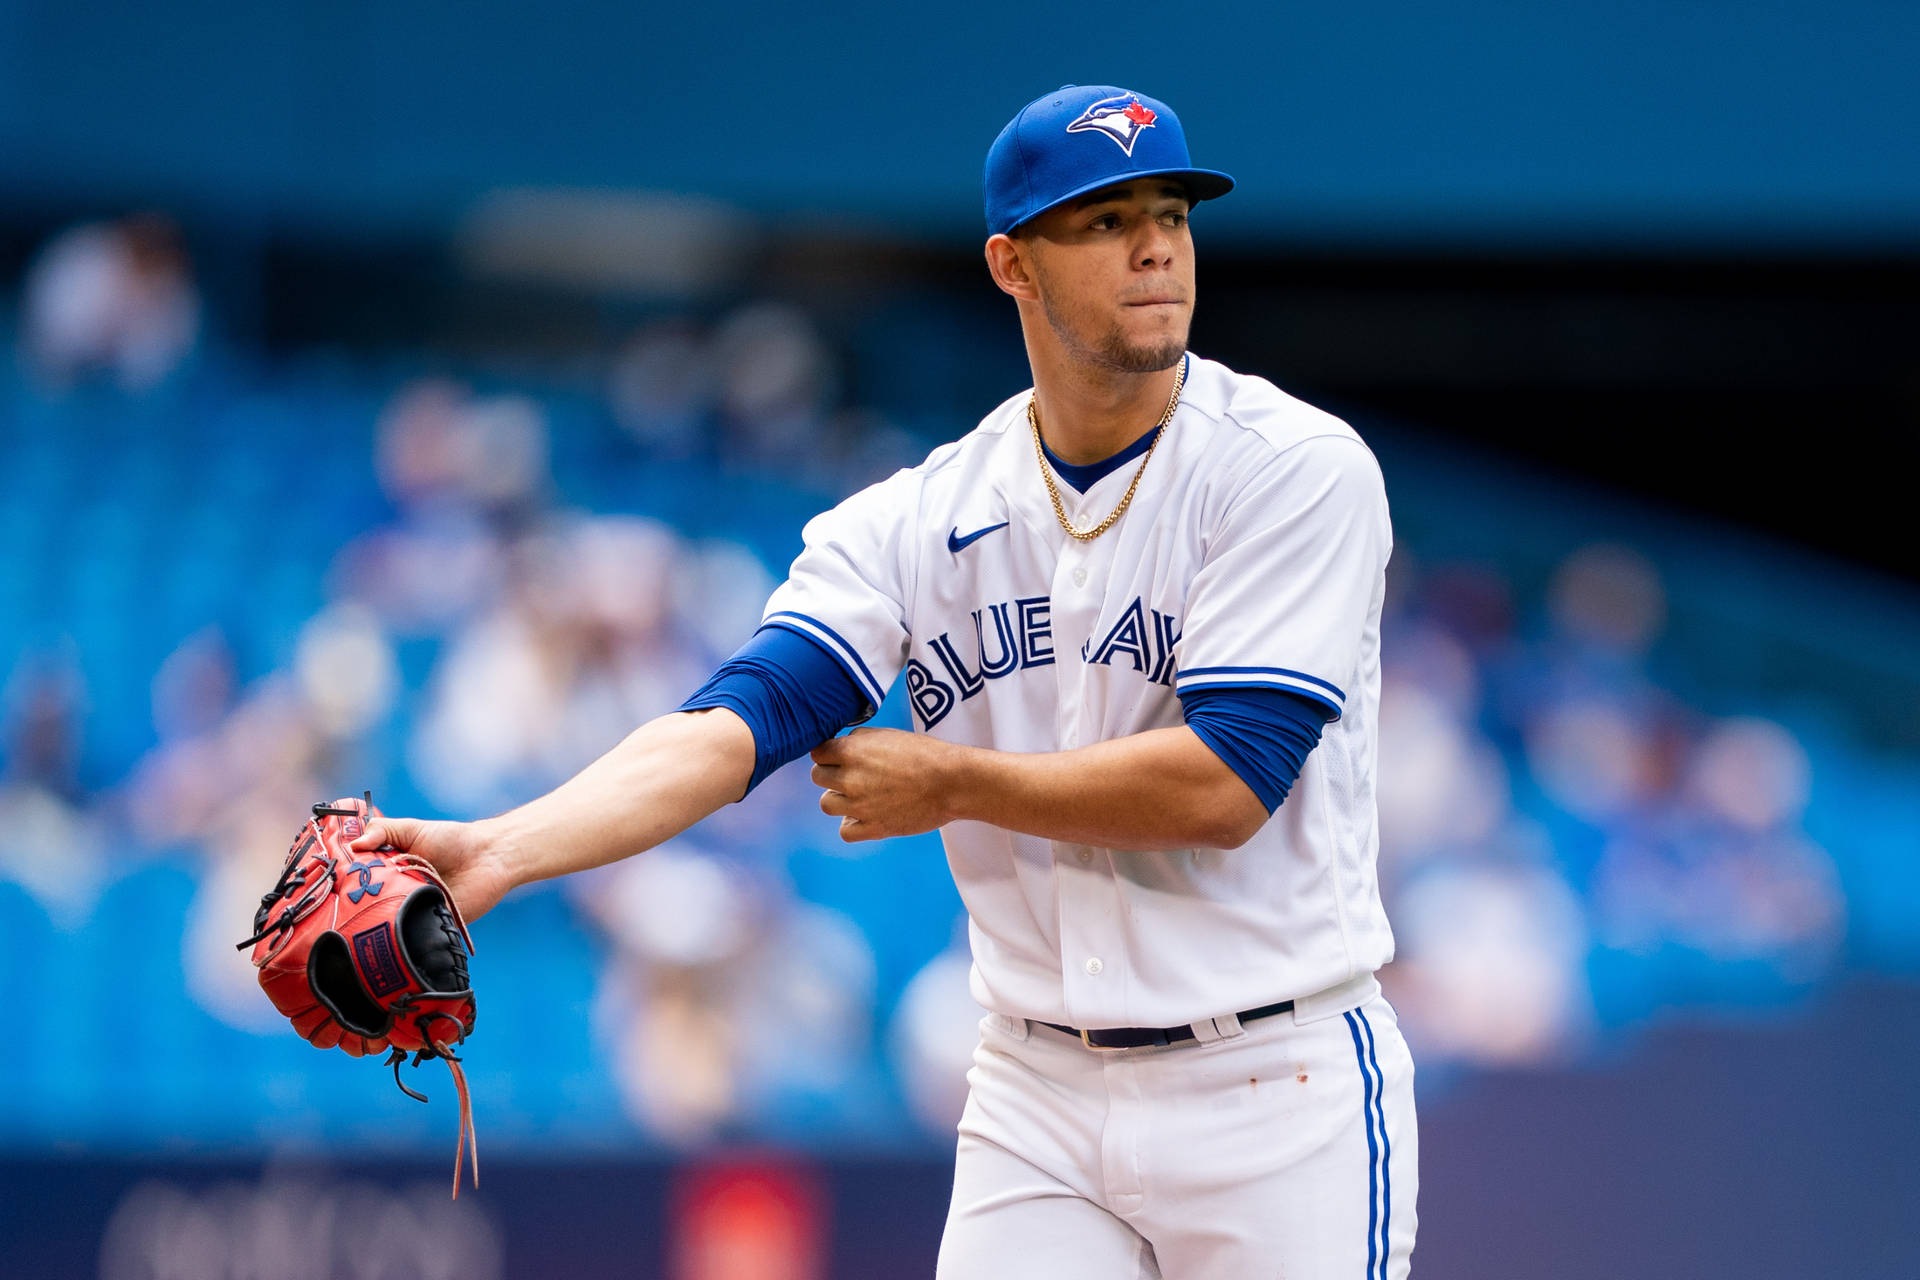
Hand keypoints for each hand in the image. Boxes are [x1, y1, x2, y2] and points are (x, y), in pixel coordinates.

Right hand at [351, 814, 515, 922]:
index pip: (356, 882)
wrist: (489, 858)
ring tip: (366, 918)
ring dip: (377, 920)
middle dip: (354, 906)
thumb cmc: (451, 840)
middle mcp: (394, 892)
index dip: (342, 885)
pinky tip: (392, 933)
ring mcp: (409, 911)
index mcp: (386, 871)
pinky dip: (402, 934)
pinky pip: (409, 936)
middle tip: (342, 907)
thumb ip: (383, 830)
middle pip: (365, 905)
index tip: (327, 887)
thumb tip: (355, 844)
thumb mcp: (413, 828)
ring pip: (384, 922)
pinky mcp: (427, 927)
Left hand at [810, 728, 960, 842]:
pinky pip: (844, 831)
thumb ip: (858, 740)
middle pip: (818, 777)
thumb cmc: (924, 754)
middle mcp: (850, 778)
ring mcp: (860, 806)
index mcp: (852, 751)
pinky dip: (852, 823)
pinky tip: (866, 815)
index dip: (828, 753)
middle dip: (832, 774)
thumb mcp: (887, 735)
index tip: (839, 757)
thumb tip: (840, 746)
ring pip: (826, 804)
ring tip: (860, 794)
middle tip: (855, 774)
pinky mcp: (874, 828)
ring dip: (840, 798)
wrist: (952, 781)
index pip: (817, 752)